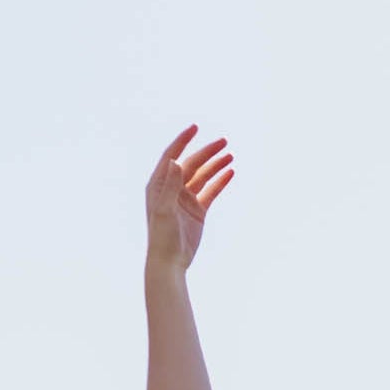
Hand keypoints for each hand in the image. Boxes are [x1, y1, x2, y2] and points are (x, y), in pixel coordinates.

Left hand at [145, 127, 233, 271]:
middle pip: (191, 164)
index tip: (195, 128)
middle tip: (224, 142)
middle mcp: (171, 188)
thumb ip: (170, 185)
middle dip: (207, 152)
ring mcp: (185, 199)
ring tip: (230, 155)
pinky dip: (220, 182)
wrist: (170, 261)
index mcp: (159, 185)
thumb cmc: (162, 236)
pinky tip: (230, 173)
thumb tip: (176, 162)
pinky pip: (210, 191)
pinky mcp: (197, 210)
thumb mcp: (164, 209)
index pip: (171, 156)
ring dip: (215, 165)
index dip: (182, 141)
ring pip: (203, 176)